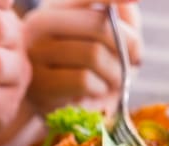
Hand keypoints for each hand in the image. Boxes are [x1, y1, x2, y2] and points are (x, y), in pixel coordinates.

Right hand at [24, 0, 141, 114]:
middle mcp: (37, 25)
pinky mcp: (39, 85)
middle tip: (135, 60)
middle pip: (97, 24)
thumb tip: (130, 2)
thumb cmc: (88, 68)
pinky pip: (84, 80)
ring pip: (93, 54)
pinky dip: (100, 88)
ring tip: (114, 80)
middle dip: (128, 44)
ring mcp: (33, 56)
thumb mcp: (107, 38)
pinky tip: (95, 92)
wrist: (61, 111)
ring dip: (116, 71)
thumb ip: (120, 15)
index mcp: (54, 8)